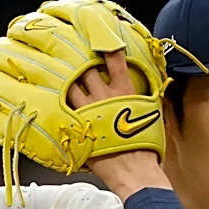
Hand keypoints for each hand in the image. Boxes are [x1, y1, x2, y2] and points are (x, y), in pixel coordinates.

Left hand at [67, 50, 171, 201]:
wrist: (133, 170)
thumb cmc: (147, 148)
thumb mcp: (153, 118)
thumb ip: (148, 103)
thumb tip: (152, 96)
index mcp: (125, 90)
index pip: (115, 59)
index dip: (107, 47)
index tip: (101, 39)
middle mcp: (105, 95)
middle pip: (87, 70)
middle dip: (82, 65)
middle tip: (78, 62)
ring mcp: (89, 109)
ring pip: (72, 85)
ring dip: (68, 81)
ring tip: (64, 78)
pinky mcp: (78, 125)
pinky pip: (64, 108)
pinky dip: (61, 103)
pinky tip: (55, 101)